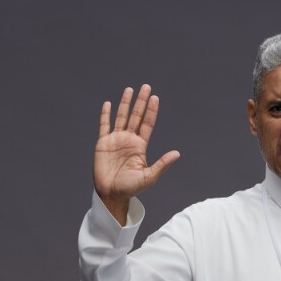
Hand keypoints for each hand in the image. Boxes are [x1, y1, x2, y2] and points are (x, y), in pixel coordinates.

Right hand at [93, 84, 179, 214]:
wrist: (111, 194)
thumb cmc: (131, 188)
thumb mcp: (149, 177)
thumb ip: (162, 164)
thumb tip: (177, 153)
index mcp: (140, 146)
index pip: (147, 124)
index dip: (151, 111)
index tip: (155, 98)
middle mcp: (128, 140)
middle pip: (136, 116)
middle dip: (141, 102)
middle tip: (146, 86)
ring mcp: (115, 140)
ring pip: (121, 117)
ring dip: (125, 103)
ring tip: (130, 89)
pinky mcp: (103, 143)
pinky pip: (104, 125)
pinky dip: (105, 114)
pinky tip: (108, 103)